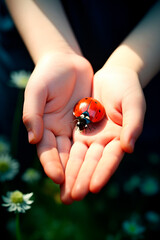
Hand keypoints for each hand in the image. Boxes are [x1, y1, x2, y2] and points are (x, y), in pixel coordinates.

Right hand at [23, 52, 92, 183]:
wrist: (67, 62)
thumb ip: (32, 114)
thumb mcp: (36, 91)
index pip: (47, 150)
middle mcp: (59, 132)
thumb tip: (33, 139)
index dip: (51, 164)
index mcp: (43, 127)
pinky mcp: (88, 123)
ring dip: (83, 171)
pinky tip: (101, 167)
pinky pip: (93, 140)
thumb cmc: (47, 74)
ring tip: (88, 189)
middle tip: (73, 196)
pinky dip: (96, 154)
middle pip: (64, 158)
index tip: (57, 178)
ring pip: (79, 153)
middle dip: (69, 176)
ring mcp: (74, 128)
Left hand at [60, 66, 145, 203]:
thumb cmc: (128, 89)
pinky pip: (68, 144)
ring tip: (62, 192)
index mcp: (118, 138)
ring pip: (78, 157)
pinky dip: (62, 157)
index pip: (110, 159)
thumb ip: (133, 124)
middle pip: (91, 163)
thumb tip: (128, 147)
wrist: (112, 76)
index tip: (93, 188)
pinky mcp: (77, 128)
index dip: (102, 173)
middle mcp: (102, 140)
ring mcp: (89, 135)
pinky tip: (55, 170)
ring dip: (70, 175)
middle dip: (81, 180)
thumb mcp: (134, 104)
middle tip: (71, 198)